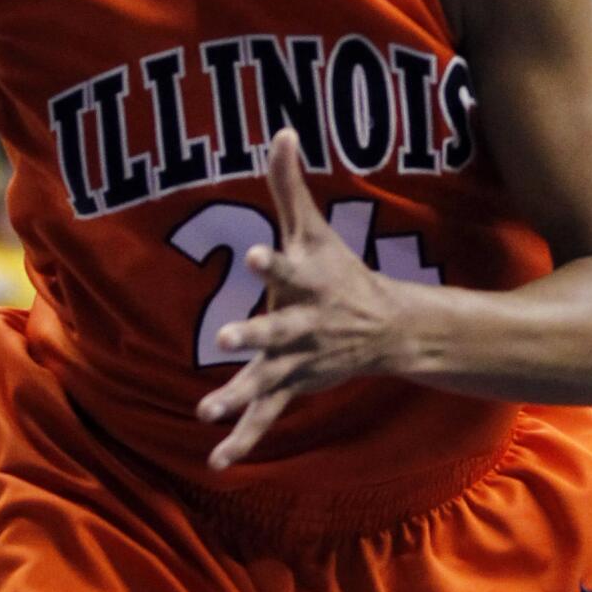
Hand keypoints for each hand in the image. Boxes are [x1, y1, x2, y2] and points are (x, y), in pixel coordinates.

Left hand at [197, 129, 404, 470]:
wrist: (385, 328)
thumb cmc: (339, 271)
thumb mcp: (315, 228)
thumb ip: (289, 185)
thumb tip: (280, 130)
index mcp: (306, 282)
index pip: (286, 266)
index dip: (271, 261)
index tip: (256, 254)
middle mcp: (302, 324)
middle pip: (276, 329)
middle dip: (253, 335)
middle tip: (225, 339)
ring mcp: (296, 361)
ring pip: (265, 381)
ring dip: (237, 396)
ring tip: (206, 410)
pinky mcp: (290, 387)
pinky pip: (264, 417)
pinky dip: (243, 440)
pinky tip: (216, 461)